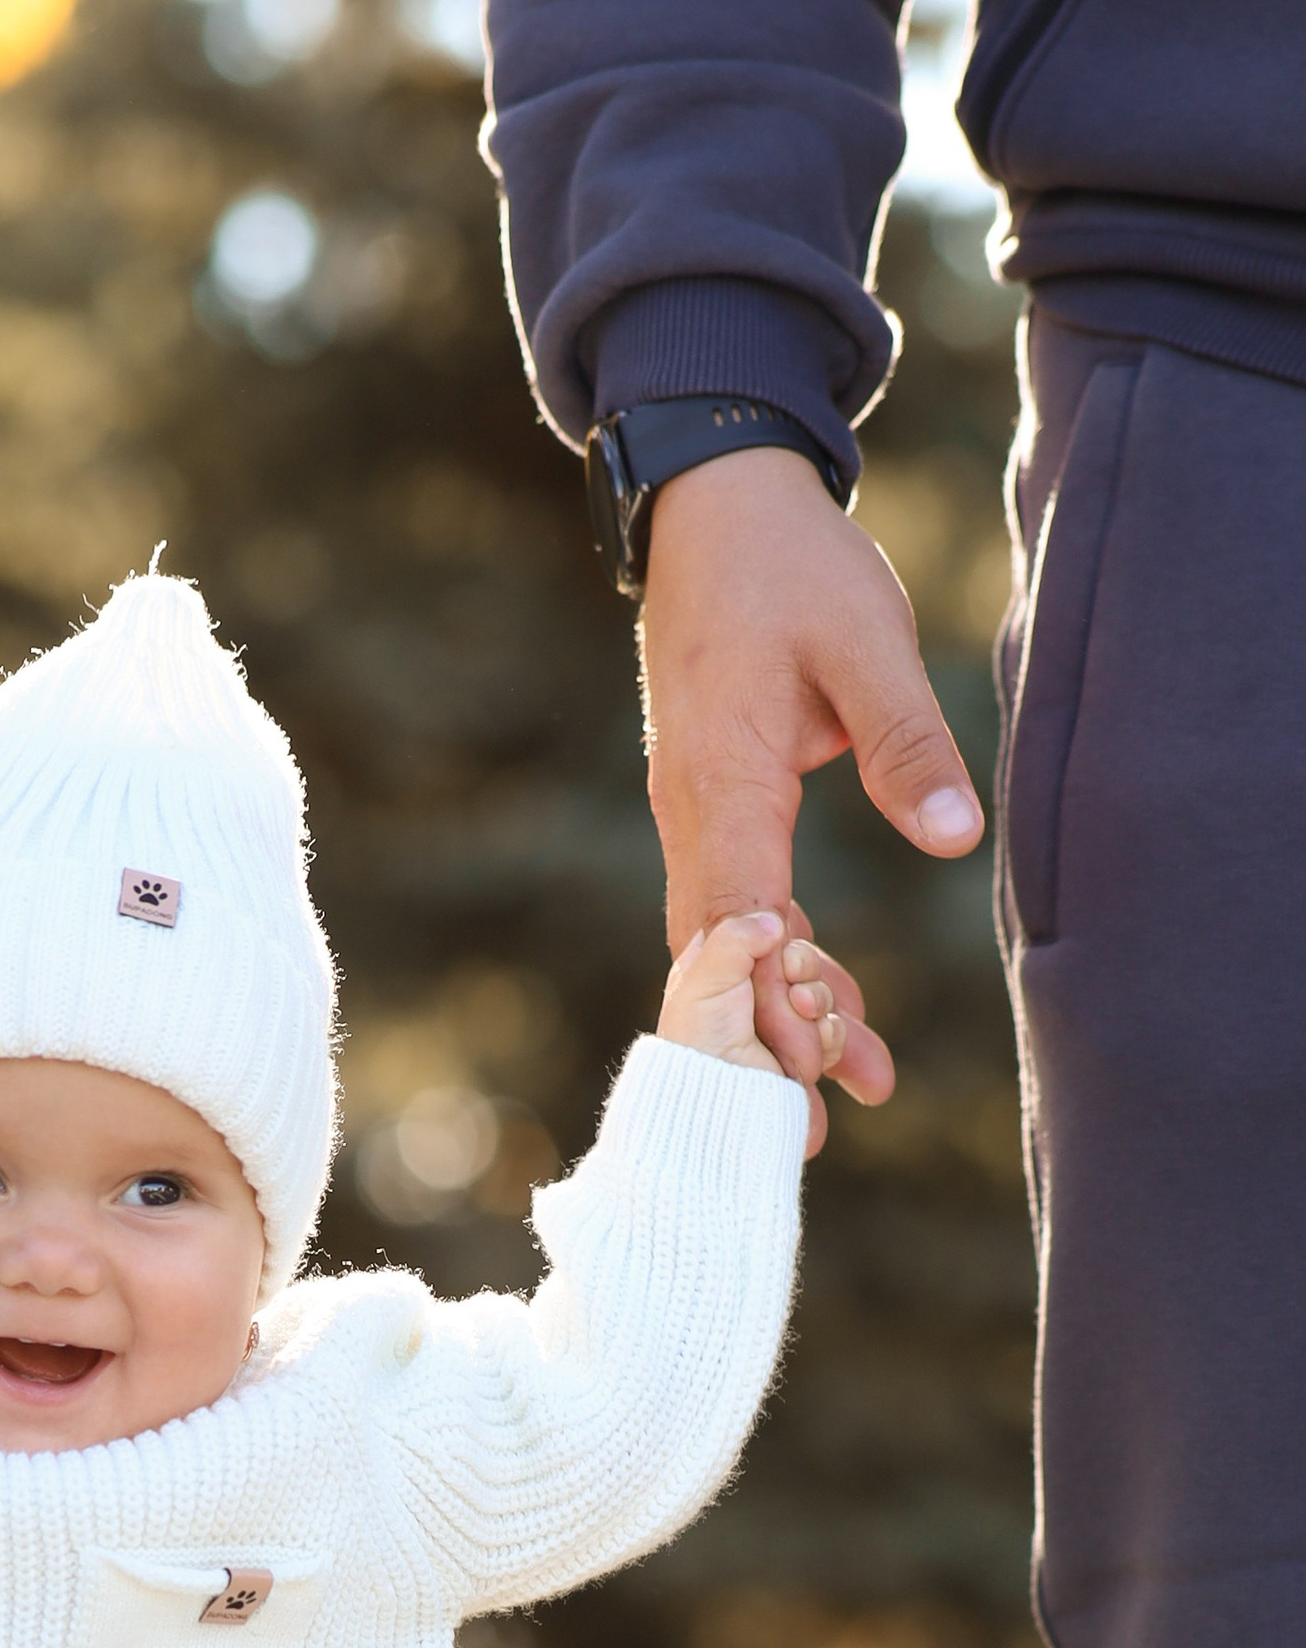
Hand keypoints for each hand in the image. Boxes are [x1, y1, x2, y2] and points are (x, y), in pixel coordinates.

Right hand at [640, 444, 982, 1145]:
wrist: (713, 510)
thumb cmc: (787, 567)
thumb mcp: (865, 641)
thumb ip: (907, 741)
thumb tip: (955, 836)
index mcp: (721, 779)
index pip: (736, 915)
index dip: (768, 997)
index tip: (809, 1063)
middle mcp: (693, 814)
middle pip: (718, 961)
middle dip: (766, 1046)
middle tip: (811, 1137)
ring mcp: (696, 818)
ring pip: (726, 948)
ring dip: (778, 1019)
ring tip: (844, 1093)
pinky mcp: (714, 813)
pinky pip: (738, 912)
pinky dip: (779, 968)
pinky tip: (831, 1010)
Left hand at [657, 909, 862, 1096]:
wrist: (717, 1094)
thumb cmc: (700, 1037)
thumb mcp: (706, 973)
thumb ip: (737, 933)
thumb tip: (773, 922)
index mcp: (720, 973)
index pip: (763, 938)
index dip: (776, 938)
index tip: (775, 942)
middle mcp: (750, 999)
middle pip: (798, 962)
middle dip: (803, 966)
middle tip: (791, 979)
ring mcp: (777, 1029)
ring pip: (819, 994)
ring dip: (816, 997)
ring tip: (801, 1008)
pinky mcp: (800, 1056)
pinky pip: (832, 1031)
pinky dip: (828, 1030)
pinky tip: (815, 1034)